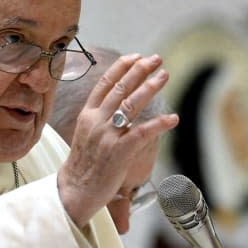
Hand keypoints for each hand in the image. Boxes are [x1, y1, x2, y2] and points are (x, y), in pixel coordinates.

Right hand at [57, 54, 176, 226]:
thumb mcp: (86, 134)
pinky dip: (159, 124)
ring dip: (150, 87)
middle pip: (120, 88)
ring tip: (164, 76)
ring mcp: (107, 136)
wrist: (74, 191)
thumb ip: (100, 118)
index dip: (121, 68)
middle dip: (140, 71)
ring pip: (131, 104)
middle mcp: (96, 121)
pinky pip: (142, 133)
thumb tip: (117, 106)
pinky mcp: (119, 152)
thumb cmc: (83, 165)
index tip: (136, 57)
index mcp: (87, 115)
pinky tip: (173, 118)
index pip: (104, 84)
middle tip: (156, 60)